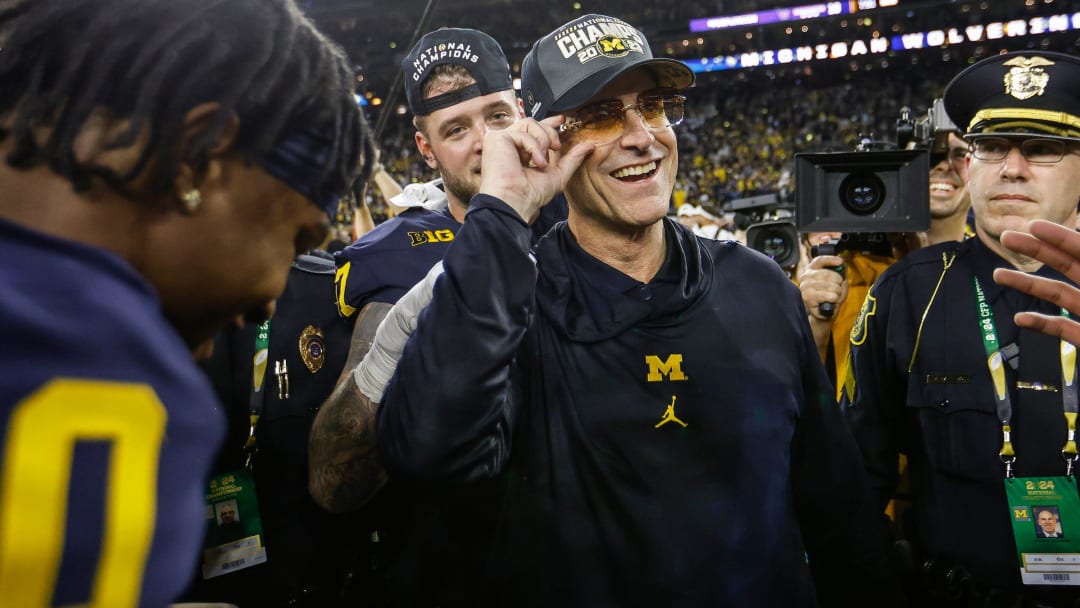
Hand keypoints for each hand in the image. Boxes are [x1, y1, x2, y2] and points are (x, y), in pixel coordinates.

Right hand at [478, 116, 593, 221]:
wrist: (515, 202)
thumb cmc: (531, 195)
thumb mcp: (558, 175)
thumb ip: (573, 159)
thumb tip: (590, 146)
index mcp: (521, 152)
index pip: (534, 131)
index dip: (548, 123)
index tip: (562, 120)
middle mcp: (510, 145)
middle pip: (534, 123)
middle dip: (550, 132)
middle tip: (557, 147)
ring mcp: (502, 141)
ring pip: (530, 123)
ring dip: (543, 140)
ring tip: (543, 160)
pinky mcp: (497, 139)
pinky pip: (524, 132)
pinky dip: (534, 147)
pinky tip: (536, 162)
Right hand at [798, 254, 847, 320]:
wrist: (823, 313)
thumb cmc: (829, 297)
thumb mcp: (836, 282)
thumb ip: (840, 273)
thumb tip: (842, 266)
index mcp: (810, 270)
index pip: (820, 260)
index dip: (831, 260)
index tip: (840, 262)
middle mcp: (806, 277)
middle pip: (829, 274)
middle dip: (838, 283)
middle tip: (836, 290)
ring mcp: (806, 287)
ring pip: (832, 286)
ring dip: (837, 293)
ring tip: (833, 297)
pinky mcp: (808, 297)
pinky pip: (830, 295)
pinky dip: (835, 299)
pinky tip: (831, 301)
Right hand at [994, 220, 1079, 343]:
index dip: (1060, 237)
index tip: (1033, 226)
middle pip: (1066, 264)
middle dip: (1035, 250)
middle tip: (1005, 237)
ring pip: (1058, 294)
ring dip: (1027, 284)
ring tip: (997, 275)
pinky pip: (1061, 328)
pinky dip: (1040, 323)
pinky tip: (1019, 318)